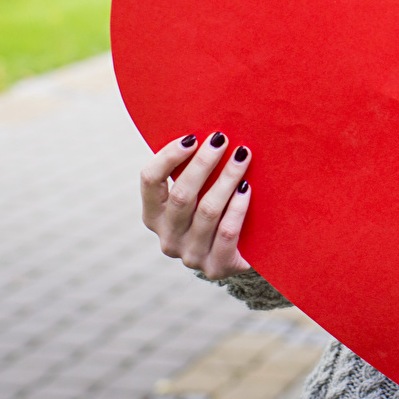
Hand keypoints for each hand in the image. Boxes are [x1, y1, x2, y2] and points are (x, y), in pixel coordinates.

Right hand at [140, 130, 255, 278]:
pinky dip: (238, 207)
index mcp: (154, 215)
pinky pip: (227, 232)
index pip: (150, 181)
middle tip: (222, 139)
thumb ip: (193, 170)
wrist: (240, 254)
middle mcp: (168, 237)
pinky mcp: (216, 266)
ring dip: (227, 179)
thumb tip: (207, 131)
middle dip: (203, 163)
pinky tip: (248, 188)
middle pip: (182, 195)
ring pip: (207, 211)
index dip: (168, 157)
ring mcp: (190, 255)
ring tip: (243, 155)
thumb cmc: (218, 209)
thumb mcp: (199, 192)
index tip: (192, 137)